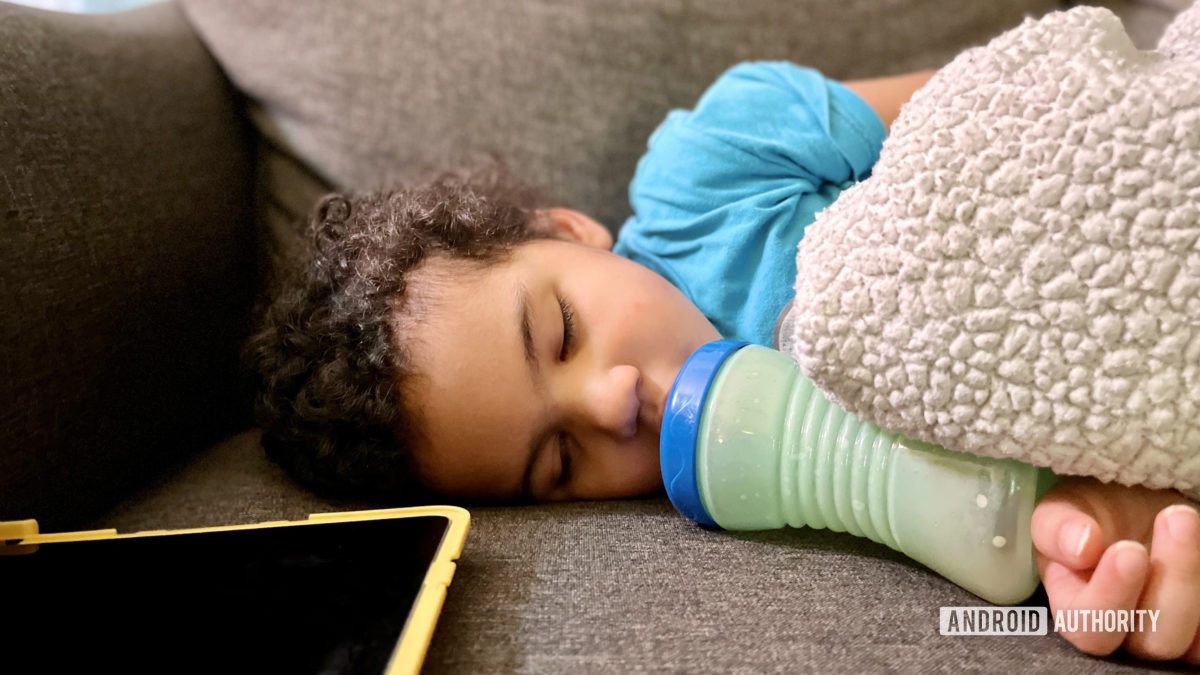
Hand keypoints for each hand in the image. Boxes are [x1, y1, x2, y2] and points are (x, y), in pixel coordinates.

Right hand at [1031, 477, 1199, 662]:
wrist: (1140, 504)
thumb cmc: (1097, 512)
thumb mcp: (1065, 506)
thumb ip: (1057, 527)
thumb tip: (1080, 547)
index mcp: (1077, 611)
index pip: (1088, 629)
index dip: (1109, 597)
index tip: (1128, 550)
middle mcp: (1125, 634)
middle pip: (1154, 642)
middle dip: (1172, 580)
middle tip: (1177, 519)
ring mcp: (1171, 635)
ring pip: (1194, 643)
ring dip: (1193, 576)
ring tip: (1185, 518)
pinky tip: (1199, 543)